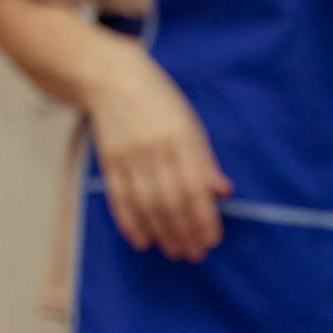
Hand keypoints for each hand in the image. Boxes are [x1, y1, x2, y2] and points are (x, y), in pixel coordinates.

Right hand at [85, 48, 230, 260]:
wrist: (111, 79)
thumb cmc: (159, 101)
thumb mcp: (189, 123)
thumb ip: (203, 160)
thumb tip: (222, 192)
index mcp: (180, 139)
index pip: (194, 189)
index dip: (203, 219)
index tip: (212, 240)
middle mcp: (154, 150)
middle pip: (171, 202)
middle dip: (185, 233)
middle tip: (194, 254)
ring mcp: (129, 158)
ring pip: (147, 206)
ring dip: (162, 234)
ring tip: (174, 252)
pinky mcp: (109, 162)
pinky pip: (120, 200)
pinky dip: (130, 224)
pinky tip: (143, 241)